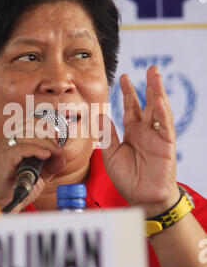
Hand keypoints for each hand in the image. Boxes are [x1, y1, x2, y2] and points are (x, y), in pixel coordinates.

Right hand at [0, 119, 65, 211]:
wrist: (2, 204)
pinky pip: (20, 149)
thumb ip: (50, 165)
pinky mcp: (3, 160)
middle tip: (58, 151)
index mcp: (11, 141)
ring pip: (27, 135)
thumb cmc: (16, 188)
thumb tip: (63, 156)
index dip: (45, 126)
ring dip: (46, 143)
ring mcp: (3, 150)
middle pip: (29, 126)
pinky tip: (45, 156)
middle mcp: (6, 142)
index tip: (57, 137)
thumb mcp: (38, 174)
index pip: (28, 122)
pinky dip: (36, 150)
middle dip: (48, 137)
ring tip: (56, 154)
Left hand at [101, 66, 179, 216]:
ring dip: (158, 92)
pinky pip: (164, 126)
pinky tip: (160, 99)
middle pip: (148, 104)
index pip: (131, 107)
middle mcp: (146, 131)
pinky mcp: (166, 144)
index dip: (128, 92)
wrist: (141, 197)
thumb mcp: (111, 154)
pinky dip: (162, 112)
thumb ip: (107, 135)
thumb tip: (100, 114)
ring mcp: (157, 136)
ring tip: (156, 76)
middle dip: (149, 86)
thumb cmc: (128, 178)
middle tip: (150, 69)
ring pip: (159, 110)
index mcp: (133, 132)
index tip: (124, 77)